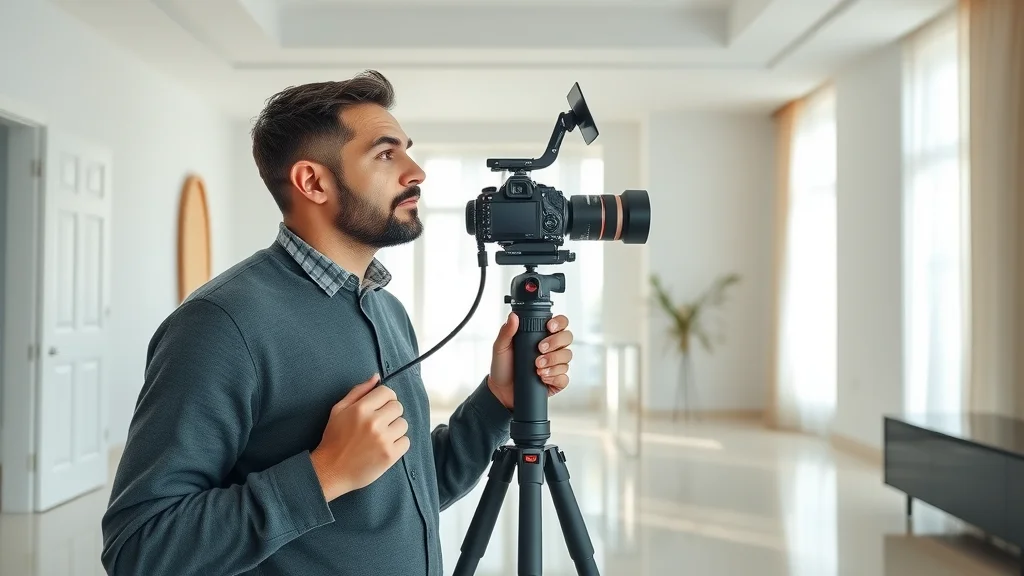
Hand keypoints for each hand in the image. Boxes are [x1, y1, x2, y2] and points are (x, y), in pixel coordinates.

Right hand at [310, 374, 409, 500]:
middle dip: (390, 413)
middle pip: (398, 407)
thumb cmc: (333, 439)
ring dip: (395, 429)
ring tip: (381, 437)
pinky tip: (384, 447)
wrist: (330, 471)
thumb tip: (376, 377)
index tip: (381, 407)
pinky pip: (406, 441)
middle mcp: (374, 422)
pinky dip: (398, 444)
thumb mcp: (339, 410)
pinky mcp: (390, 455)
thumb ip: (358, 391)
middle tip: (379, 423)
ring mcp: (383, 439)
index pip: (387, 392)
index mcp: (361, 409)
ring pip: (403, 424)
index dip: (386, 398)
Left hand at [488, 313, 573, 409]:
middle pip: (567, 338)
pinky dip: (554, 377)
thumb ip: (506, 331)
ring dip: (553, 360)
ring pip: (567, 357)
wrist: (501, 390)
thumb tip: (513, 316)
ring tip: (537, 366)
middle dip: (555, 342)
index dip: (559, 323)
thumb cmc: (502, 366)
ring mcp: (556, 365)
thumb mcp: (501, 347)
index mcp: (541, 336)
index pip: (560, 324)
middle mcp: (552, 349)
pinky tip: (542, 377)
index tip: (549, 327)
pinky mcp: (556, 381)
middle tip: (540, 349)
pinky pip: (564, 378)